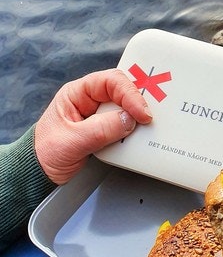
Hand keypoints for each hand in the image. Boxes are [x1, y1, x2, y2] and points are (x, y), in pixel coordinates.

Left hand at [34, 68, 152, 182]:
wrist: (40, 175)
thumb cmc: (45, 154)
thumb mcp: (71, 141)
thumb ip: (100, 129)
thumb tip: (128, 119)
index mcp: (78, 93)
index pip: (110, 82)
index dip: (129, 93)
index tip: (141, 113)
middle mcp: (91, 100)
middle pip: (123, 91)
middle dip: (138, 102)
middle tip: (149, 117)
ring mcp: (100, 116)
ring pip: (127, 108)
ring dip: (137, 118)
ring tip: (146, 128)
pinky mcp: (107, 131)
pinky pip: (126, 125)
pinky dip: (135, 131)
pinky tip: (138, 138)